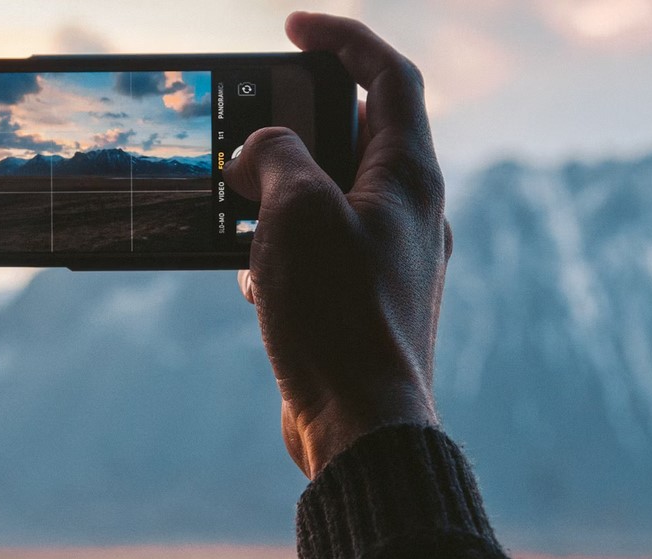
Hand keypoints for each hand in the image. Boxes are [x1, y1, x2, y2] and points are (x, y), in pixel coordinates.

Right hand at [224, 12, 452, 477]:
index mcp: (410, 178)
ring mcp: (390, 262)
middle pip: (358, 135)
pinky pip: (322, 253)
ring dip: (282, 192)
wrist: (362, 426)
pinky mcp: (364, 304)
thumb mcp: (296, 213)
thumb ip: (277, 157)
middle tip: (249, 128)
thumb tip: (261, 153)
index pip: (388, 76)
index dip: (342, 38)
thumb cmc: (339, 317)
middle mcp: (411, 214)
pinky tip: (253, 276)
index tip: (291, 28)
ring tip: (239, 205)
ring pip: (332, 198)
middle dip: (297, 125)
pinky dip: (285, 248)